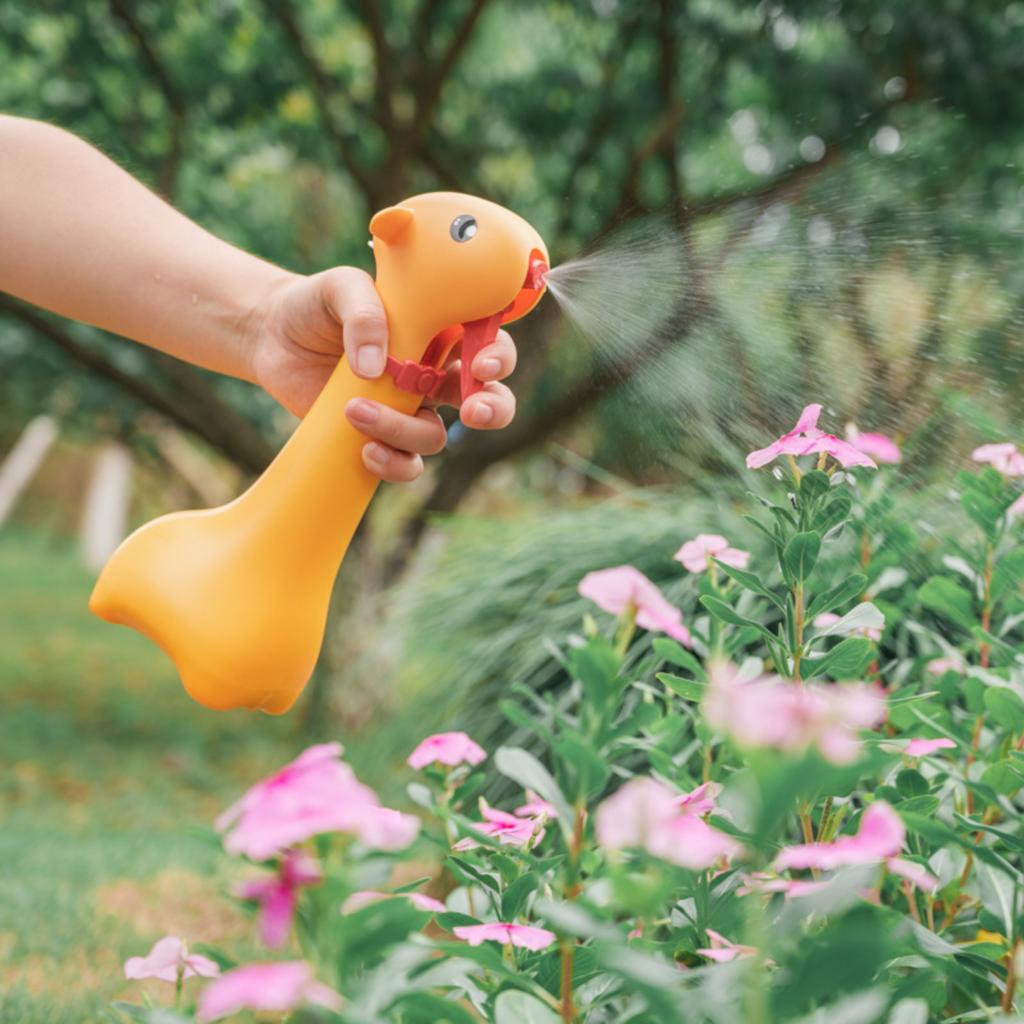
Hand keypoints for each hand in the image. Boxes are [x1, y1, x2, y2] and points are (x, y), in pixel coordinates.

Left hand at [249, 267, 516, 482]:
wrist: (271, 337)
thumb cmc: (315, 304)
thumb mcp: (340, 288)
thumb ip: (363, 314)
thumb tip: (375, 367)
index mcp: (438, 329)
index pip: (488, 342)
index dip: (498, 357)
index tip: (480, 366)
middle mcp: (432, 372)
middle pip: (487, 398)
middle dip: (491, 408)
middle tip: (471, 412)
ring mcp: (408, 408)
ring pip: (436, 436)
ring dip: (405, 432)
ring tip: (356, 411)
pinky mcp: (381, 436)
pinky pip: (407, 463)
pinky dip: (394, 464)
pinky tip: (366, 451)